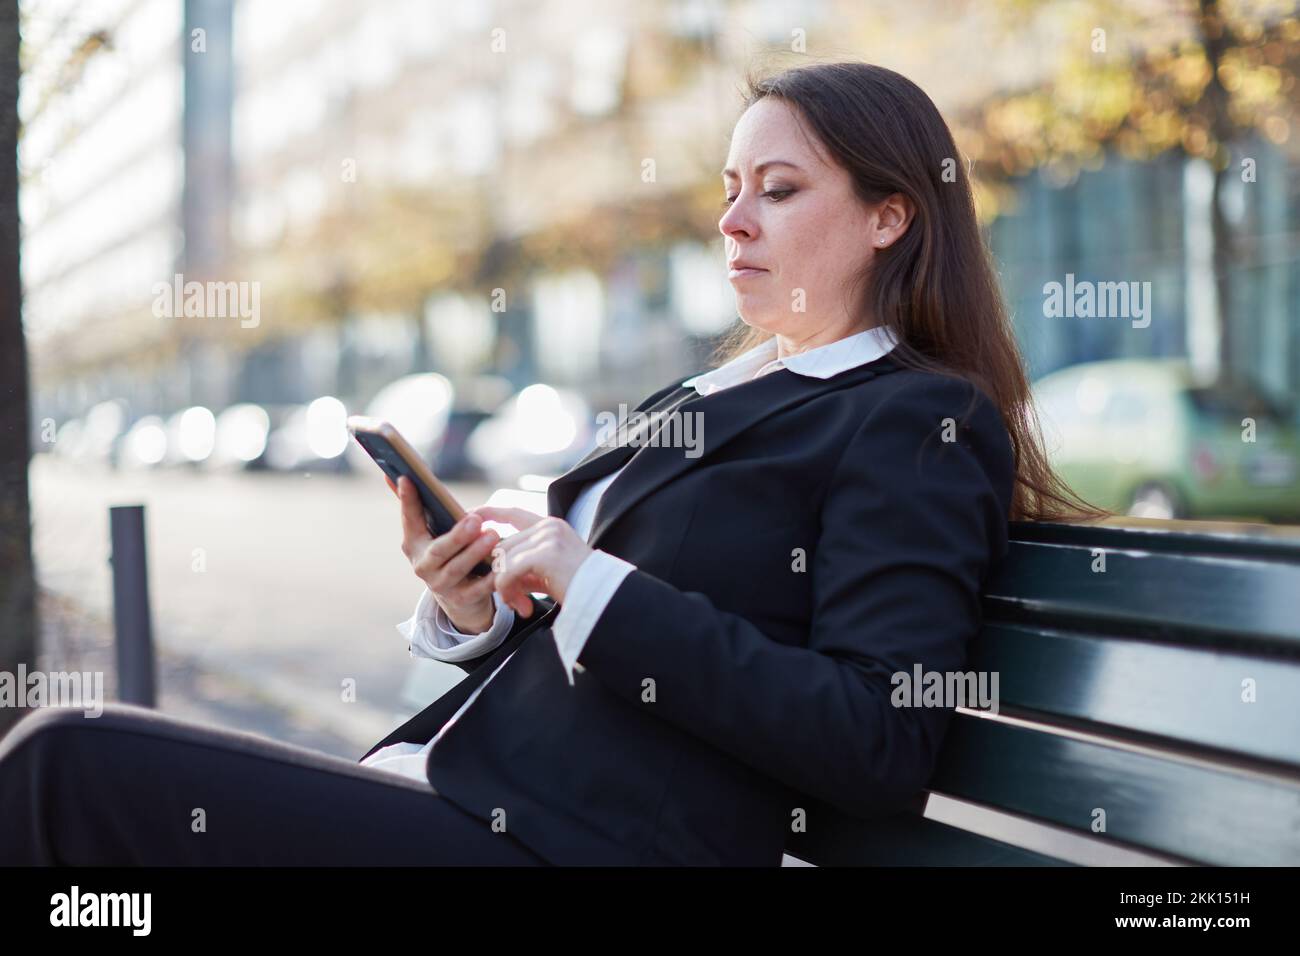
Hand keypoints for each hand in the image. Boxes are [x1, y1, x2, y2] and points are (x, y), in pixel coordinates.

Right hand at [397, 476, 500, 632]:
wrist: (458, 597)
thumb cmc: (446, 552)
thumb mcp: (431, 531)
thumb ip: (416, 505)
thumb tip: (395, 474)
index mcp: (414, 544)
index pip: (409, 519)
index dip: (407, 501)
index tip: (408, 479)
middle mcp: (423, 566)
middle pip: (438, 550)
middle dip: (456, 536)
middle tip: (475, 520)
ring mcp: (441, 585)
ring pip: (457, 569)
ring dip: (474, 553)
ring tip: (492, 535)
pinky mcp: (462, 600)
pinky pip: (478, 589)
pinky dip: (490, 578)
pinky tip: (502, 565)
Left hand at [469, 506, 593, 617]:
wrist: (602, 599)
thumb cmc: (576, 588)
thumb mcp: (544, 573)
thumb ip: (521, 566)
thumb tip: (492, 571)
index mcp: (550, 526)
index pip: (513, 513)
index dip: (489, 512)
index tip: (470, 515)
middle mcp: (548, 527)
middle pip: (502, 545)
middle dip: (501, 576)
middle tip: (513, 602)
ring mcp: (548, 538)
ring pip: (503, 559)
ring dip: (505, 588)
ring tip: (520, 606)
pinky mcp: (546, 554)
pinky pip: (509, 571)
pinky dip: (508, 591)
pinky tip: (522, 606)